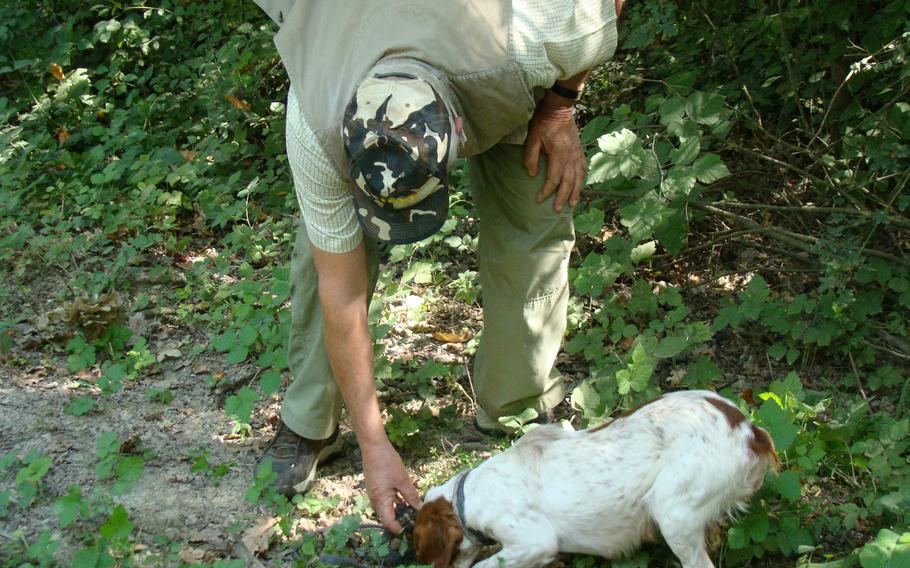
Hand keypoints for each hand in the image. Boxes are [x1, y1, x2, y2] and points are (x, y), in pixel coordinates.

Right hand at [361, 437, 421, 533]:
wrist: (373, 446)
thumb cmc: (387, 462)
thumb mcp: (403, 479)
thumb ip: (411, 496)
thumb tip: (420, 509)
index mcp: (380, 501)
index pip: (388, 522)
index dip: (399, 529)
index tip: (411, 530)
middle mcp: (374, 500)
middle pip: (386, 517)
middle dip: (400, 520)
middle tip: (414, 521)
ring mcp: (373, 493)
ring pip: (386, 508)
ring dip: (397, 511)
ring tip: (412, 511)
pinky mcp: (374, 487)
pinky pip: (384, 500)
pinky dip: (394, 502)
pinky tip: (404, 499)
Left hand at [523, 97, 586, 212]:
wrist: (560, 109)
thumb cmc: (544, 122)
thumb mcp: (533, 138)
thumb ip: (531, 157)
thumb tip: (533, 175)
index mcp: (559, 154)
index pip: (553, 179)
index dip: (546, 191)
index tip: (539, 200)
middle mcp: (571, 157)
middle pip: (568, 182)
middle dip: (562, 197)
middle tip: (557, 210)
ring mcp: (578, 154)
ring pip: (578, 178)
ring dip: (575, 192)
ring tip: (572, 204)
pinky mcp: (580, 152)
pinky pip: (583, 170)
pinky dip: (582, 180)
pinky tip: (579, 187)